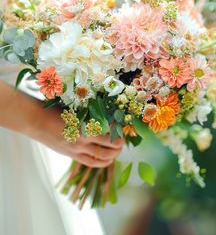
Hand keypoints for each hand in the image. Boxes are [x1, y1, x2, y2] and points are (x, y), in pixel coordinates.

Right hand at [0, 82, 123, 167]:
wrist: (35, 120)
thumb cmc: (55, 110)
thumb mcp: (75, 111)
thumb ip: (90, 117)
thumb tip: (108, 119)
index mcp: (84, 126)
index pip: (110, 132)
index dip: (119, 130)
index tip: (122, 125)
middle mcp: (82, 140)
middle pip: (109, 147)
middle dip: (119, 144)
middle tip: (123, 138)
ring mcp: (76, 150)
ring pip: (102, 158)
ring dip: (113, 155)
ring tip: (117, 149)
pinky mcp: (71, 155)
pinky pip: (91, 162)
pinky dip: (102, 162)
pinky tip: (107, 158)